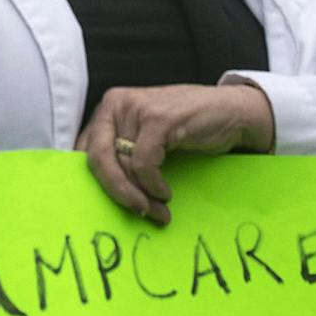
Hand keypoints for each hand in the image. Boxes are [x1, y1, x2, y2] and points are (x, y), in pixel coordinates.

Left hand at [75, 82, 274, 225]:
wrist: (231, 112)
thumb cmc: (188, 128)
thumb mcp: (146, 137)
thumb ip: (122, 153)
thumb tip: (97, 192)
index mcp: (109, 107)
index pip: (84, 150)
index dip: (92, 182)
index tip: (105, 207)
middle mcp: (117, 103)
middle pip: (97, 158)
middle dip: (115, 192)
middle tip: (136, 212)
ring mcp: (137, 108)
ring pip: (121, 164)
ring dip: (139, 196)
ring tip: (157, 211)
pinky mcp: (158, 119)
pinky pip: (143, 164)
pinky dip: (153, 185)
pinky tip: (166, 193)